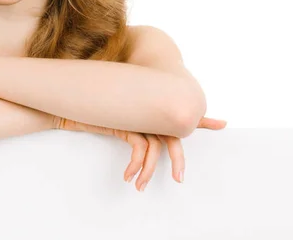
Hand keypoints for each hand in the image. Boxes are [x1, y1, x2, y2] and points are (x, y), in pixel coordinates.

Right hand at [52, 114, 226, 190]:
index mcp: (148, 107)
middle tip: (180, 178)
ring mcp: (137, 115)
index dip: (200, 119)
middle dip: (179, 157)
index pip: (177, 114)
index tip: (221, 123)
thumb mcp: (117, 119)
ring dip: (150, 171)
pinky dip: (136, 165)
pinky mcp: (126, 123)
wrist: (71, 105)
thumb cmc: (91, 110)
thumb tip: (146, 142)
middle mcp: (146, 110)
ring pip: (156, 146)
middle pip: (173, 133)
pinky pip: (140, 148)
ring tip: (141, 186)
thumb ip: (135, 123)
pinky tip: (128, 176)